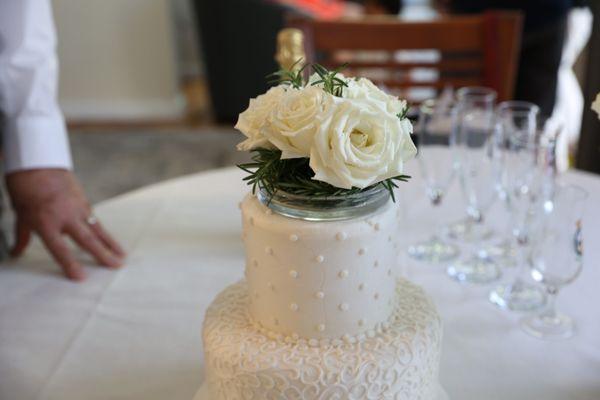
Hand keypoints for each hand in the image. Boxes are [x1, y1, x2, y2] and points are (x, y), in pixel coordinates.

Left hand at [6, 169, 124, 280]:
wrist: (37, 161)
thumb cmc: (25, 186)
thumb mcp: (20, 214)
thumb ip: (22, 236)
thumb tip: (16, 252)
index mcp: (45, 222)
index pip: (59, 248)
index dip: (70, 264)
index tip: (81, 277)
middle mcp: (64, 216)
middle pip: (87, 239)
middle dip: (103, 254)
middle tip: (116, 266)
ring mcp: (77, 207)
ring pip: (97, 229)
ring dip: (111, 244)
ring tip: (122, 256)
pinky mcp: (83, 201)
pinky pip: (95, 220)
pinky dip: (104, 232)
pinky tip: (112, 241)